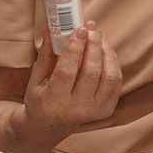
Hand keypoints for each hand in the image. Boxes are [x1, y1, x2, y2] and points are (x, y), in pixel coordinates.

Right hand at [23, 27, 121, 147]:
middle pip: (91, 73)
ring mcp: (94, 110)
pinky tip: (104, 49)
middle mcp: (77, 108)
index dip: (74, 49)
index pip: (67, 72)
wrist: (50, 125)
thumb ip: (45, 54)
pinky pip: (116, 81)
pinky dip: (112, 62)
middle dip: (93, 46)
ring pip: (109, 76)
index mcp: (54, 101)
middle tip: (91, 27)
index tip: (79, 29)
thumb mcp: (36, 78)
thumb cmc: (41, 97)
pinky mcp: (107, 109)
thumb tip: (51, 27)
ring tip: (98, 35)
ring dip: (106, 52)